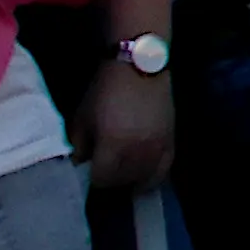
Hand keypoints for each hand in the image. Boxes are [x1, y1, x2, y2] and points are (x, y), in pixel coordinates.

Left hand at [83, 57, 177, 190]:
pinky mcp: (171, 141)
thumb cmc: (105, 90)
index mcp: (112, 145)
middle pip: (124, 181)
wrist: (140, 67)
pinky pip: (164, 169)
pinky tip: (144, 179)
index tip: (89, 174)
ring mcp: (157, 147)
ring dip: (131, 181)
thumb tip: (80, 163)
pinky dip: (152, 178)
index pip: (102, 178)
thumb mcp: (82, 116)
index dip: (93, 180)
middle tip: (104, 174)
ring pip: (144, 178)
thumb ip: (78, 144)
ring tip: (123, 179)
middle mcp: (137, 151)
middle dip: (111, 182)